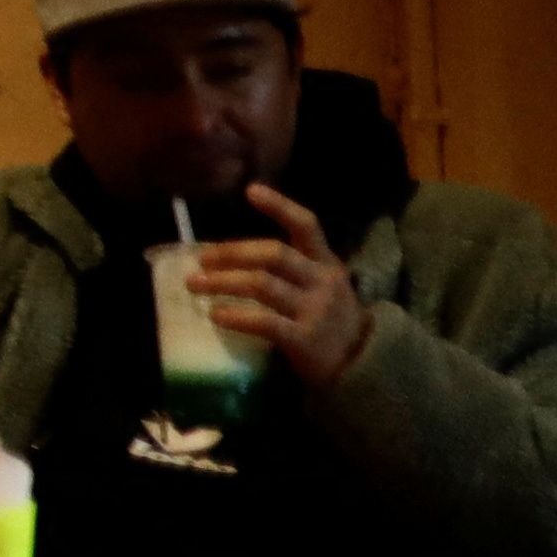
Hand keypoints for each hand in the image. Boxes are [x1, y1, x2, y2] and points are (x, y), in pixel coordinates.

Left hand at [202, 184, 371, 383]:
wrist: (362, 366)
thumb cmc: (329, 321)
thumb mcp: (321, 286)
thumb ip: (290, 269)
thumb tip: (231, 256)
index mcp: (326, 263)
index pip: (307, 225)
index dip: (280, 206)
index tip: (250, 190)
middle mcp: (322, 281)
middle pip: (273, 254)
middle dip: (232, 253)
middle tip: (201, 259)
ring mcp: (315, 310)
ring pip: (262, 285)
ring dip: (222, 282)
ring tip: (194, 285)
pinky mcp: (304, 339)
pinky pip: (264, 322)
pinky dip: (235, 316)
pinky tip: (216, 315)